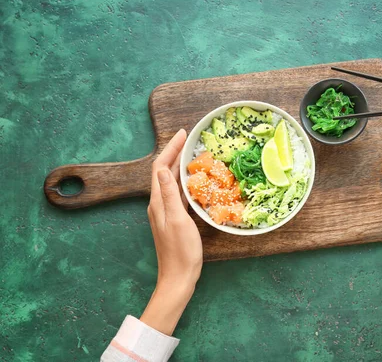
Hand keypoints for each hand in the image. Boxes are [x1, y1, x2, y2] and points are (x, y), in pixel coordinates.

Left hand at [140, 129, 202, 334]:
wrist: (178, 277)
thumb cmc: (181, 251)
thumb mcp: (178, 220)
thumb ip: (170, 195)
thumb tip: (164, 169)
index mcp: (158, 202)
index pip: (161, 168)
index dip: (170, 149)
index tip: (183, 134)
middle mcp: (158, 203)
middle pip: (164, 171)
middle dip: (174, 153)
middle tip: (189, 139)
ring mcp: (165, 211)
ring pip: (170, 181)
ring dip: (179, 165)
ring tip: (192, 153)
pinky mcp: (174, 218)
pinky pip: (177, 192)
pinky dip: (185, 181)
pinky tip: (194, 180)